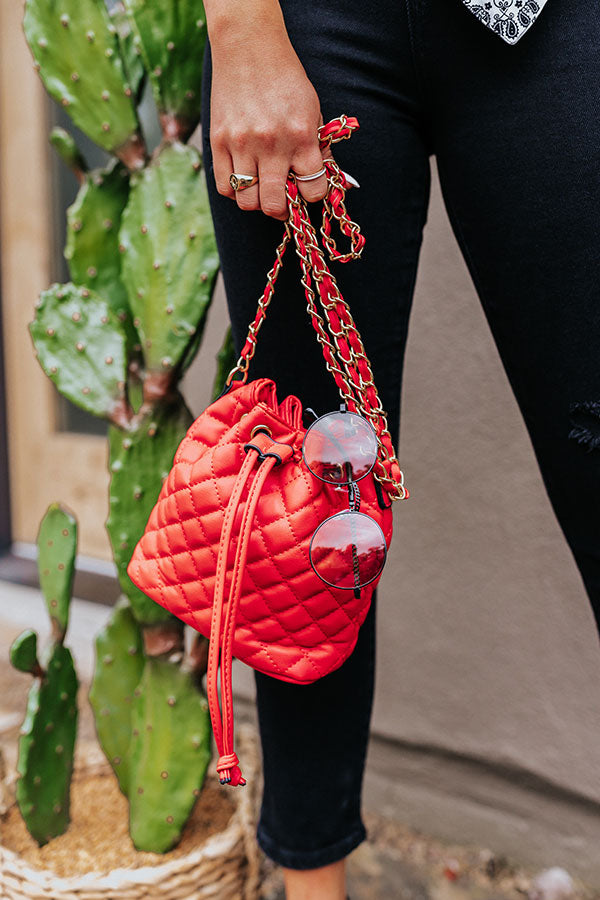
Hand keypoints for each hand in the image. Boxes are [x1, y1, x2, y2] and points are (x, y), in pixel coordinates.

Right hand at [208, 23, 329, 220]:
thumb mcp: (312, 112)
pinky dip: (235, 191)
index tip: (307, 189)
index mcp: (302, 137)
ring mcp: (242, 144)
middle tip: (282, 201)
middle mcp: (272, 145)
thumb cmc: (286, 80)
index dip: (312, 196)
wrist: (249, 46)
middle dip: (281, 210)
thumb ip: (319, 150)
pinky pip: (225, 187)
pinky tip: (243, 178)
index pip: (312, 191)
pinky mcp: (218, 141)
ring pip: (247, 201)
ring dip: (256, 202)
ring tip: (261, 189)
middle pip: (273, 205)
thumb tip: (333, 185)